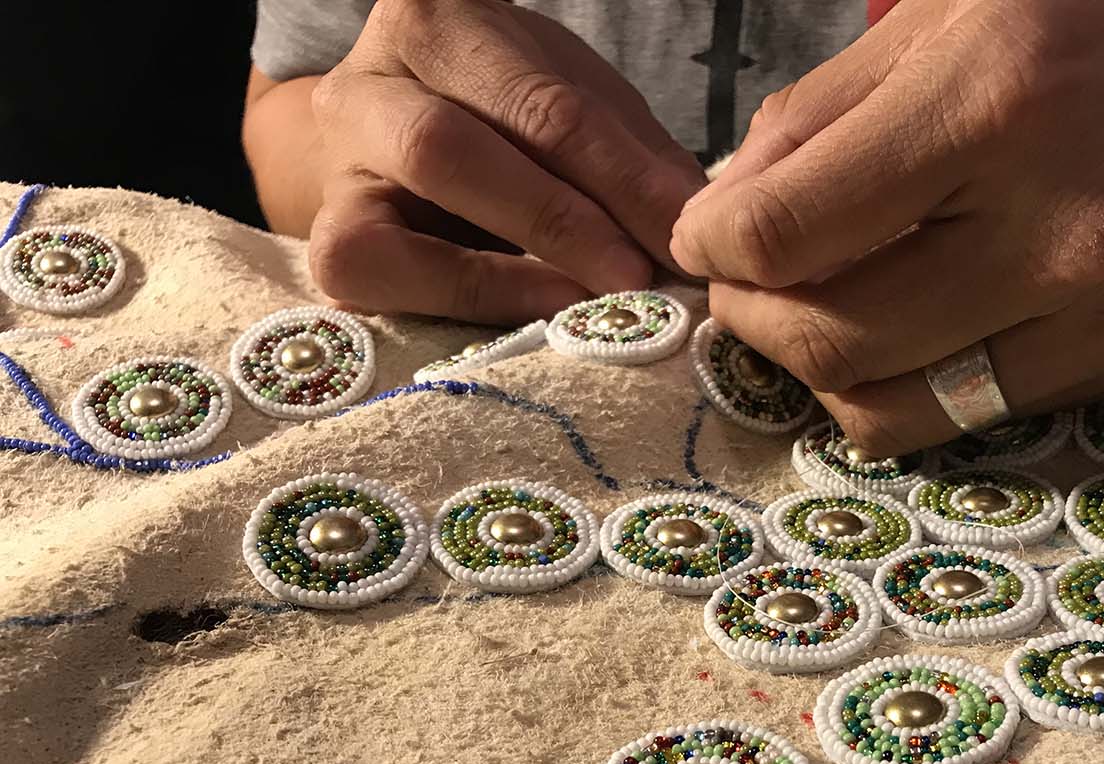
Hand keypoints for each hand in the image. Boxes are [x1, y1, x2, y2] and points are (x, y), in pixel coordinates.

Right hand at [309, 0, 706, 323]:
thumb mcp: (573, 99)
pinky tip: (542, 313)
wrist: (405, 133)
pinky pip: (382, 278)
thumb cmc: (504, 111)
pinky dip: (470, 300)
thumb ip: (629, 153)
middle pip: (451, 152)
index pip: (538, 105)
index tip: (686, 230)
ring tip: (593, 302)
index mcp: (435, 21)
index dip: (619, 176)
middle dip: (559, 222)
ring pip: (396, 227)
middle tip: (638, 275)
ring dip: (509, 272)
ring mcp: (338, 169)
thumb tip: (692, 218)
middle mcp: (366, 86)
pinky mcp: (330, 243)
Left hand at [670, 0, 1103, 453]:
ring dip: (821, 375)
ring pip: (895, 413)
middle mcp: (1063, 228)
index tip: (708, 236)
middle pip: (831, 342)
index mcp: (999, 105)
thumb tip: (725, 217)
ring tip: (815, 312)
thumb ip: (821, 117)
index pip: (789, 233)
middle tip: (746, 283)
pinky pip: (975, 414)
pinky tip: (914, 322)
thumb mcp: (951, 11)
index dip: (715, 247)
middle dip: (754, 320)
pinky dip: (913, 383)